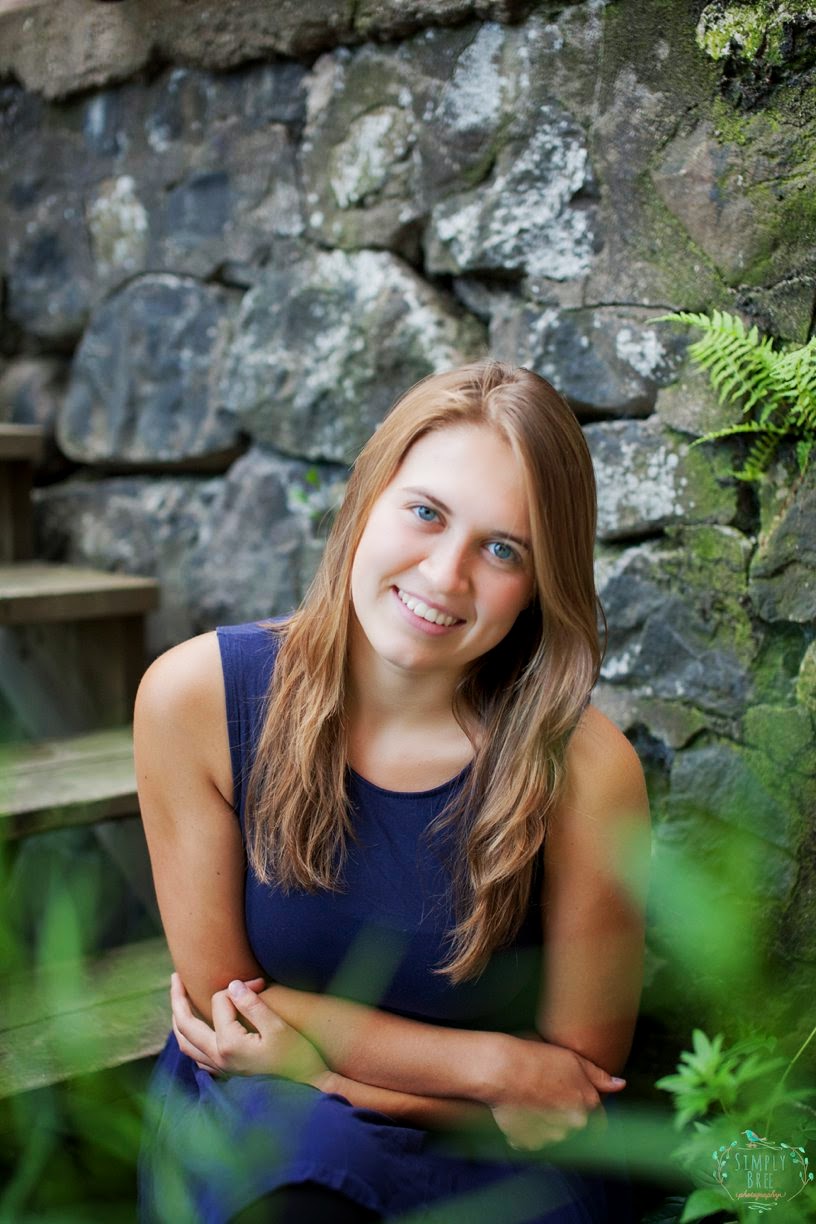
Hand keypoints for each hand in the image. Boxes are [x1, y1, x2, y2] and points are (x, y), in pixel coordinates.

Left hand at [170, 973, 330, 1087]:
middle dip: (178, 998)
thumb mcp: (278, 1027)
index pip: (220, 1002)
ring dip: (178, 1020)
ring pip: (185, 1044)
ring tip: (178, 1001)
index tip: (260, 984)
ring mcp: (219, 1068)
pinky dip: (190, 1040)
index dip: (240, 987)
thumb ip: (252, 1004)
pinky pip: (196, 1057)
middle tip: (175, 977)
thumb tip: (233, 985)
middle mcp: (217, 1057)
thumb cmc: (297, 1057)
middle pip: (185, 1024)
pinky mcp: (226, 1073)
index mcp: (228, 1044)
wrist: (308, 1088)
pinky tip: (196, 1032)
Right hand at [485, 1035, 623, 1150]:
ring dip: (545, 1125)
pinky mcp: (529, 1144)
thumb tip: (621, 1085)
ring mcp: (551, 1137)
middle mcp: (574, 1125)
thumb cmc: (536, 1059)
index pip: (600, 1123)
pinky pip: (531, 1141)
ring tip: (529, 1101)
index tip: (573, 1105)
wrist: (501, 1069)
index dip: (587, 1113)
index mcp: (588, 1105)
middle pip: (575, 1129)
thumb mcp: (573, 1059)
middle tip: (546, 1098)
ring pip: (553, 1136)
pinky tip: (518, 1111)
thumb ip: (599, 1076)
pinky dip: (526, 1131)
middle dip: (564, 1119)